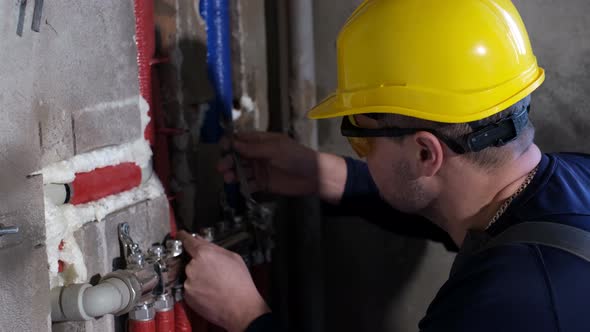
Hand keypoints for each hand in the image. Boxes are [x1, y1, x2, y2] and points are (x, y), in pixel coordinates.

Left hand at [178, 231, 269, 331]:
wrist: (241, 308)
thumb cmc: (240, 283)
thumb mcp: (233, 257)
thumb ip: (214, 248)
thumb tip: (202, 242)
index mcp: (204, 254)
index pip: (187, 241)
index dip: (183, 236)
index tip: (180, 235)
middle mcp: (192, 267)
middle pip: (190, 260)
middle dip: (199, 263)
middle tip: (214, 271)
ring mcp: (188, 283)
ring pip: (190, 275)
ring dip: (198, 277)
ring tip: (215, 284)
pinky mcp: (187, 297)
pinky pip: (190, 288)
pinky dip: (198, 289)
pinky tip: (211, 292)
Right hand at [217, 131, 334, 196]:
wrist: (313, 176)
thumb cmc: (296, 157)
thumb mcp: (275, 149)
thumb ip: (254, 148)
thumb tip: (234, 144)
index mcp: (262, 142)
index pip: (242, 140)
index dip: (230, 143)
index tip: (222, 148)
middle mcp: (258, 155)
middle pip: (238, 156)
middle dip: (229, 160)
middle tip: (222, 166)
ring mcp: (260, 169)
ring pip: (241, 171)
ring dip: (233, 174)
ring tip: (228, 178)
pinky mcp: (263, 184)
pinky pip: (249, 185)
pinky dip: (243, 186)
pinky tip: (239, 188)